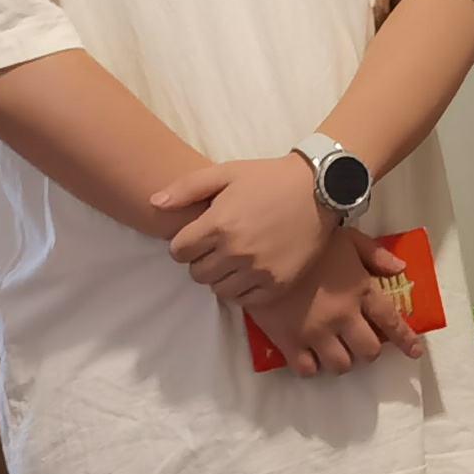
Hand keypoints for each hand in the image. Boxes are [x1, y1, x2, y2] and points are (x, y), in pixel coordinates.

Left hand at [157, 152, 335, 313]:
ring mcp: (258, 271)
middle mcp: (235, 252)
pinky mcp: (277, 285)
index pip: (178, 252)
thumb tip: (153, 204)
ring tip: (234, 259)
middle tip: (216, 247)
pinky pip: (245, 300)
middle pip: (196, 273)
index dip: (184, 244)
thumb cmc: (268, 178)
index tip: (197, 237)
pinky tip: (250, 271)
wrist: (320, 190)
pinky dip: (242, 289)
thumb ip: (186, 188)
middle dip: (201, 260)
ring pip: (218, 289)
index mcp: (218, 224)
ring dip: (220, 277)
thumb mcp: (225, 173)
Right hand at [245, 226, 408, 375]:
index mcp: (360, 291)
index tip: (414, 352)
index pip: (391, 322)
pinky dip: (312, 367)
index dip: (405, 340)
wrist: (263, 246)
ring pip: (341, 365)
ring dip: (342, 360)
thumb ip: (375, 254)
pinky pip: (307, 370)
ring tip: (334, 350)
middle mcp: (343, 317)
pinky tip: (309, 357)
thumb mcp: (348, 238)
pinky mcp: (288, 341)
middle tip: (359, 342)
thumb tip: (400, 269)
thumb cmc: (308, 239)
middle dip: (368, 350)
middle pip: (368, 351)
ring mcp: (316, 332)